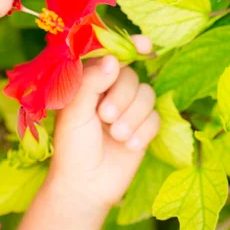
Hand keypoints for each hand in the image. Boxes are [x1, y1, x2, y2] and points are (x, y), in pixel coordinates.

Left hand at [45, 35, 159, 211]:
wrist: (86, 185)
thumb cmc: (72, 145)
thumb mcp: (75, 111)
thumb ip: (92, 82)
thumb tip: (113, 59)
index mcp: (90, 81)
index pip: (110, 55)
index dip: (128, 46)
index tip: (144, 45)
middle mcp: (110, 90)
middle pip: (132, 76)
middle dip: (122, 97)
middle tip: (105, 117)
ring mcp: (129, 108)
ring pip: (147, 95)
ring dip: (133, 116)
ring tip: (116, 135)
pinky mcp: (144, 127)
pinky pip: (156, 117)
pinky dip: (143, 131)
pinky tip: (129, 146)